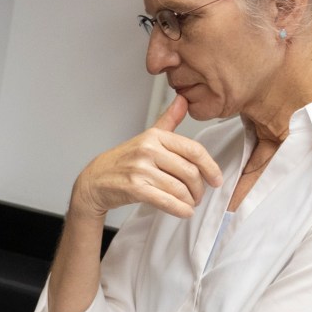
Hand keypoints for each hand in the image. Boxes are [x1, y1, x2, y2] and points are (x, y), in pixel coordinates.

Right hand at [69, 97, 223, 221]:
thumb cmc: (124, 160)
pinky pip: (165, 201)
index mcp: (155, 136)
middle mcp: (148, 150)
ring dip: (189, 201)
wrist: (95, 180)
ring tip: (190, 204)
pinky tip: (184, 212)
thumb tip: (183, 100)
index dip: (210, 167)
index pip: (193, 150)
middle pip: (189, 171)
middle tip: (199, 195)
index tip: (216, 179)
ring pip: (179, 188)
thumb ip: (168, 120)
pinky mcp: (134, 188)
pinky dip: (179, 209)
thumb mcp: (147, 137)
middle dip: (199, 188)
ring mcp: (140, 169)